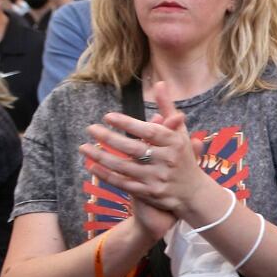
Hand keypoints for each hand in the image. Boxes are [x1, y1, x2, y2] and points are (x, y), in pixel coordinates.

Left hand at [81, 82, 208, 217]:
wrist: (192, 193)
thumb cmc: (182, 157)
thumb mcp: (180, 133)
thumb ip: (167, 109)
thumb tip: (160, 83)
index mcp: (175, 143)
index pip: (149, 132)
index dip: (127, 124)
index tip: (107, 116)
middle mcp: (167, 161)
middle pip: (133, 149)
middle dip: (109, 138)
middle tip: (90, 129)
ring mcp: (157, 178)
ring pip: (123, 167)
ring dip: (101, 157)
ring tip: (83, 147)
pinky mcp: (148, 193)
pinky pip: (123, 183)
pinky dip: (106, 175)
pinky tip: (92, 165)